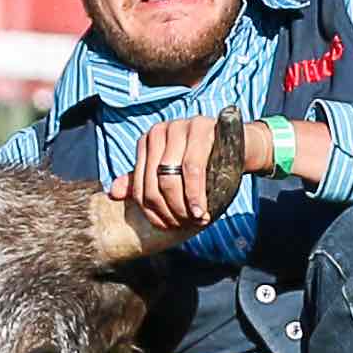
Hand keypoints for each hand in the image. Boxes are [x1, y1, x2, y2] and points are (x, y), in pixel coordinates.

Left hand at [105, 114, 333, 231]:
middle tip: (182, 224)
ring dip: (181, 205)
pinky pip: (191, 169)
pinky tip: (201, 210)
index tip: (168, 226)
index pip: (139, 185)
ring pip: (169, 177)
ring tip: (194, 218)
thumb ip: (143, 181)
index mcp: (147, 141)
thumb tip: (113, 192)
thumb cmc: (204, 163)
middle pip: (153, 183)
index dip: (152, 211)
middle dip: (167, 210)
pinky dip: (195, 195)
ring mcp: (179, 126)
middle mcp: (159, 131)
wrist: (238, 147)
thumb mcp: (172, 175)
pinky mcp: (200, 128)